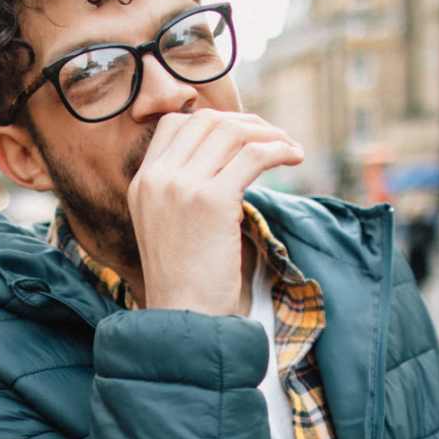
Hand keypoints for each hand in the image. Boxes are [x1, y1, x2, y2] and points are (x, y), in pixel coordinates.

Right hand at [128, 110, 302, 314]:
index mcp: (142, 182)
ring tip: (292, 148)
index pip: (175, 125)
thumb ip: (185, 193)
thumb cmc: (188, 282)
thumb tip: (229, 167)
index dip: (214, 122)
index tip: (244, 136)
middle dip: (247, 123)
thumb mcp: (172, 228)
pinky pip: (252, 156)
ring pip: (231, 133)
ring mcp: (181, 186)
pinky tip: (296, 157)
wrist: (185, 316)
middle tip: (276, 137)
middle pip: (206, 122)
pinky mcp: (212, 200)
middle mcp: (157, 177)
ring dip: (268, 134)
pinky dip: (279, 149)